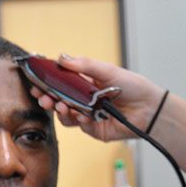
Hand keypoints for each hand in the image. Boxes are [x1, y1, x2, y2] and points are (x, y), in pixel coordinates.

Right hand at [29, 55, 165, 141]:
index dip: (47, 80)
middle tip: (41, 96)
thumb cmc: (133, 86)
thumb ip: (84, 65)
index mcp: (86, 82)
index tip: (35, 79)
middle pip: (58, 99)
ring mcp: (88, 114)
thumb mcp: (108, 71)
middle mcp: (84, 99)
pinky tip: (82, 115)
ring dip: (59, 110)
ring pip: (64, 114)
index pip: (61, 81)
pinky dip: (77, 120)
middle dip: (47, 97)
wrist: (150, 109)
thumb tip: (61, 57)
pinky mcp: (94, 129)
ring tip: (60, 106)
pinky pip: (78, 125)